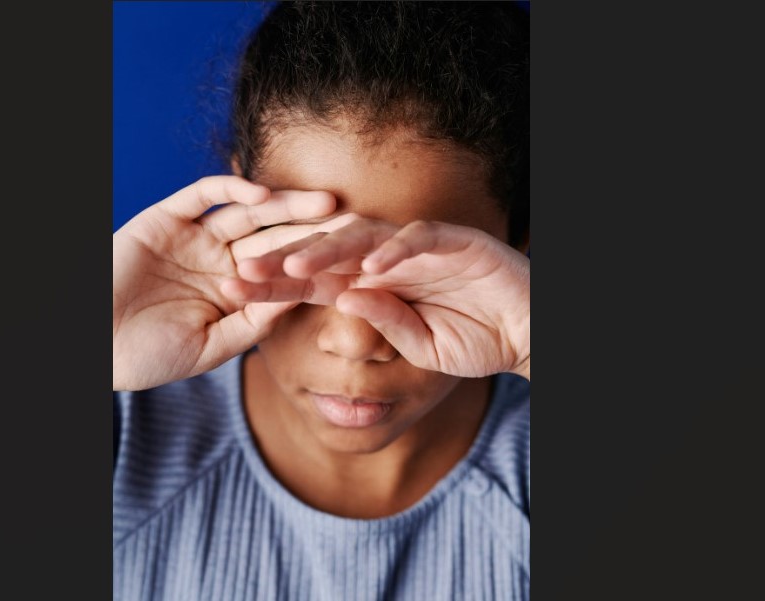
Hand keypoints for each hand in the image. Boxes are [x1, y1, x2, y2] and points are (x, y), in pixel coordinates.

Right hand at [113, 176, 338, 390]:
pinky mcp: (166, 217)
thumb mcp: (213, 346)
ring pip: (247, 212)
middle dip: (313, 230)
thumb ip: (256, 320)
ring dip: (285, 205)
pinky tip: (263, 195)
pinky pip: (202, 195)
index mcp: (234, 288)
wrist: (93, 346)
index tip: (359, 265)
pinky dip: (231, 190)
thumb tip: (304, 296)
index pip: (284, 270)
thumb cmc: (148, 356)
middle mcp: (219, 257)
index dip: (318, 265)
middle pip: (275, 235)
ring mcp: (194, 235)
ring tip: (324, 204)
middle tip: (356, 224)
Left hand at [222, 217, 529, 379]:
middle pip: (328, 251)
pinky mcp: (457, 241)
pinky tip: (373, 266)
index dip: (274, 286)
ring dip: (329, 249)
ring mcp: (420, 246)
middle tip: (242, 271)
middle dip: (284, 261)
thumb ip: (383, 325)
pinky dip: (398, 251)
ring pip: (366, 236)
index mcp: (374, 283)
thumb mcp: (422, 347)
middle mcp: (389, 258)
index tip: (234, 293)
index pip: (315, 281)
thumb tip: (343, 300)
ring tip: (294, 265)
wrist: (530, 333)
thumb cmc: (476, 338)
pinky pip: (421, 239)